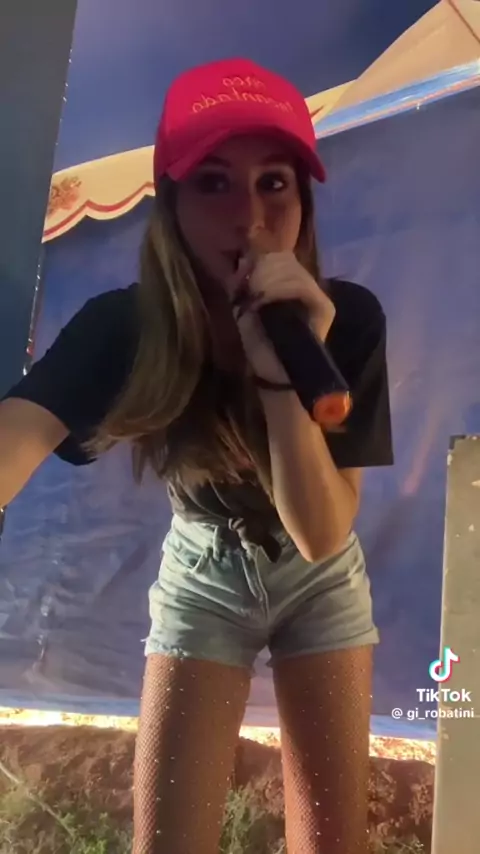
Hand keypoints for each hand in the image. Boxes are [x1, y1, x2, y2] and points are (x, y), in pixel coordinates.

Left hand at [226, 249, 335, 381]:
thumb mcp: (245, 308)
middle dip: (264, 270)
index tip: (244, 276)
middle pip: (287, 260)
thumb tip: (244, 259)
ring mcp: (318, 297)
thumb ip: (244, 284)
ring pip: (293, 271)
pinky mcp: (325, 309)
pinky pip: (303, 287)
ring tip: (257, 298)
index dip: (261, 261)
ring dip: (269, 280)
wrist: (274, 375)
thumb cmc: (260, 345)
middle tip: (251, 290)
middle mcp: (308, 287)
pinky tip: (266, 300)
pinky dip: (280, 289)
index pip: (281, 257)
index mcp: (290, 285)